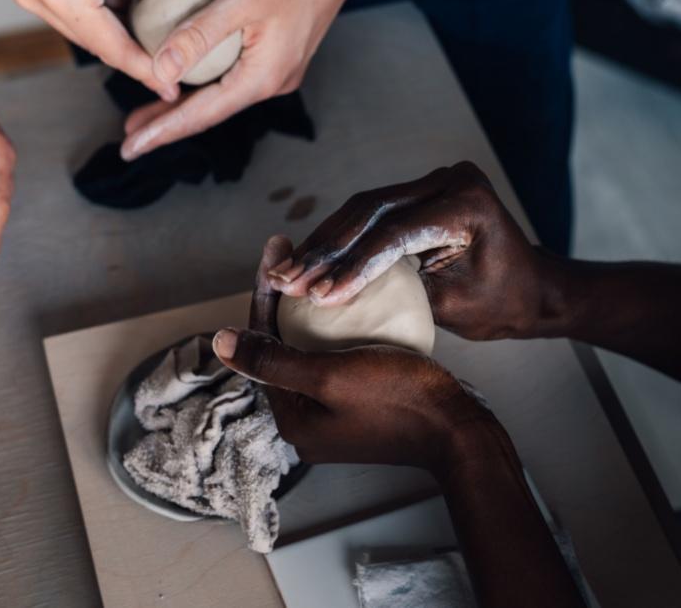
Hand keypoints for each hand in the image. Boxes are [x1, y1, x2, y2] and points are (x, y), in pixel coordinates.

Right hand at [8, 0, 172, 98]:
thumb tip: (178, 27)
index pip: (112, 46)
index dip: (146, 69)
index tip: (171, 86)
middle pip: (94, 44)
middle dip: (133, 58)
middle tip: (167, 74)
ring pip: (82, 31)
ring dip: (116, 38)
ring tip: (153, 49)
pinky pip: (71, 13)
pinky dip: (99, 17)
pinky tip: (128, 18)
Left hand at [120, 0, 356, 159]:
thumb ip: (197, 37)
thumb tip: (158, 71)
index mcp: (263, 77)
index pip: (202, 115)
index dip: (162, 131)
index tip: (131, 148)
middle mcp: (271, 81)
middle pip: (209, 111)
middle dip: (168, 123)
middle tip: (129, 136)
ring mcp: (276, 67)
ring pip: (219, 93)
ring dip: (183, 101)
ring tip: (148, 113)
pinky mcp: (276, 50)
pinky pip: (230, 74)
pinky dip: (202, 78)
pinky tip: (184, 74)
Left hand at [214, 236, 497, 473]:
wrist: (461, 431)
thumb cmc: (398, 400)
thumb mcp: (329, 375)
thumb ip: (272, 359)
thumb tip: (218, 341)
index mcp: (291, 417)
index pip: (262, 342)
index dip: (265, 293)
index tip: (274, 250)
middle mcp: (307, 418)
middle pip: (282, 343)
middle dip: (283, 296)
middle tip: (290, 249)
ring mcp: (334, 412)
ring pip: (308, 346)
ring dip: (306, 307)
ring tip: (312, 264)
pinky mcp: (360, 403)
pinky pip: (334, 355)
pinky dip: (333, 325)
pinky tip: (341, 295)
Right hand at [268, 161, 549, 340]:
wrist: (535, 290)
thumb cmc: (503, 305)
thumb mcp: (450, 307)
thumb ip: (396, 293)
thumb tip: (332, 295)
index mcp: (466, 203)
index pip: (394, 235)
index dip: (350, 267)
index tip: (316, 297)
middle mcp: (449, 180)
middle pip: (369, 214)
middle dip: (324, 252)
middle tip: (285, 280)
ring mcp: (433, 181)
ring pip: (361, 210)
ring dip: (321, 244)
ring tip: (284, 272)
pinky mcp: (419, 192)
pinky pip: (369, 213)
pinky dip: (337, 238)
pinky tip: (306, 259)